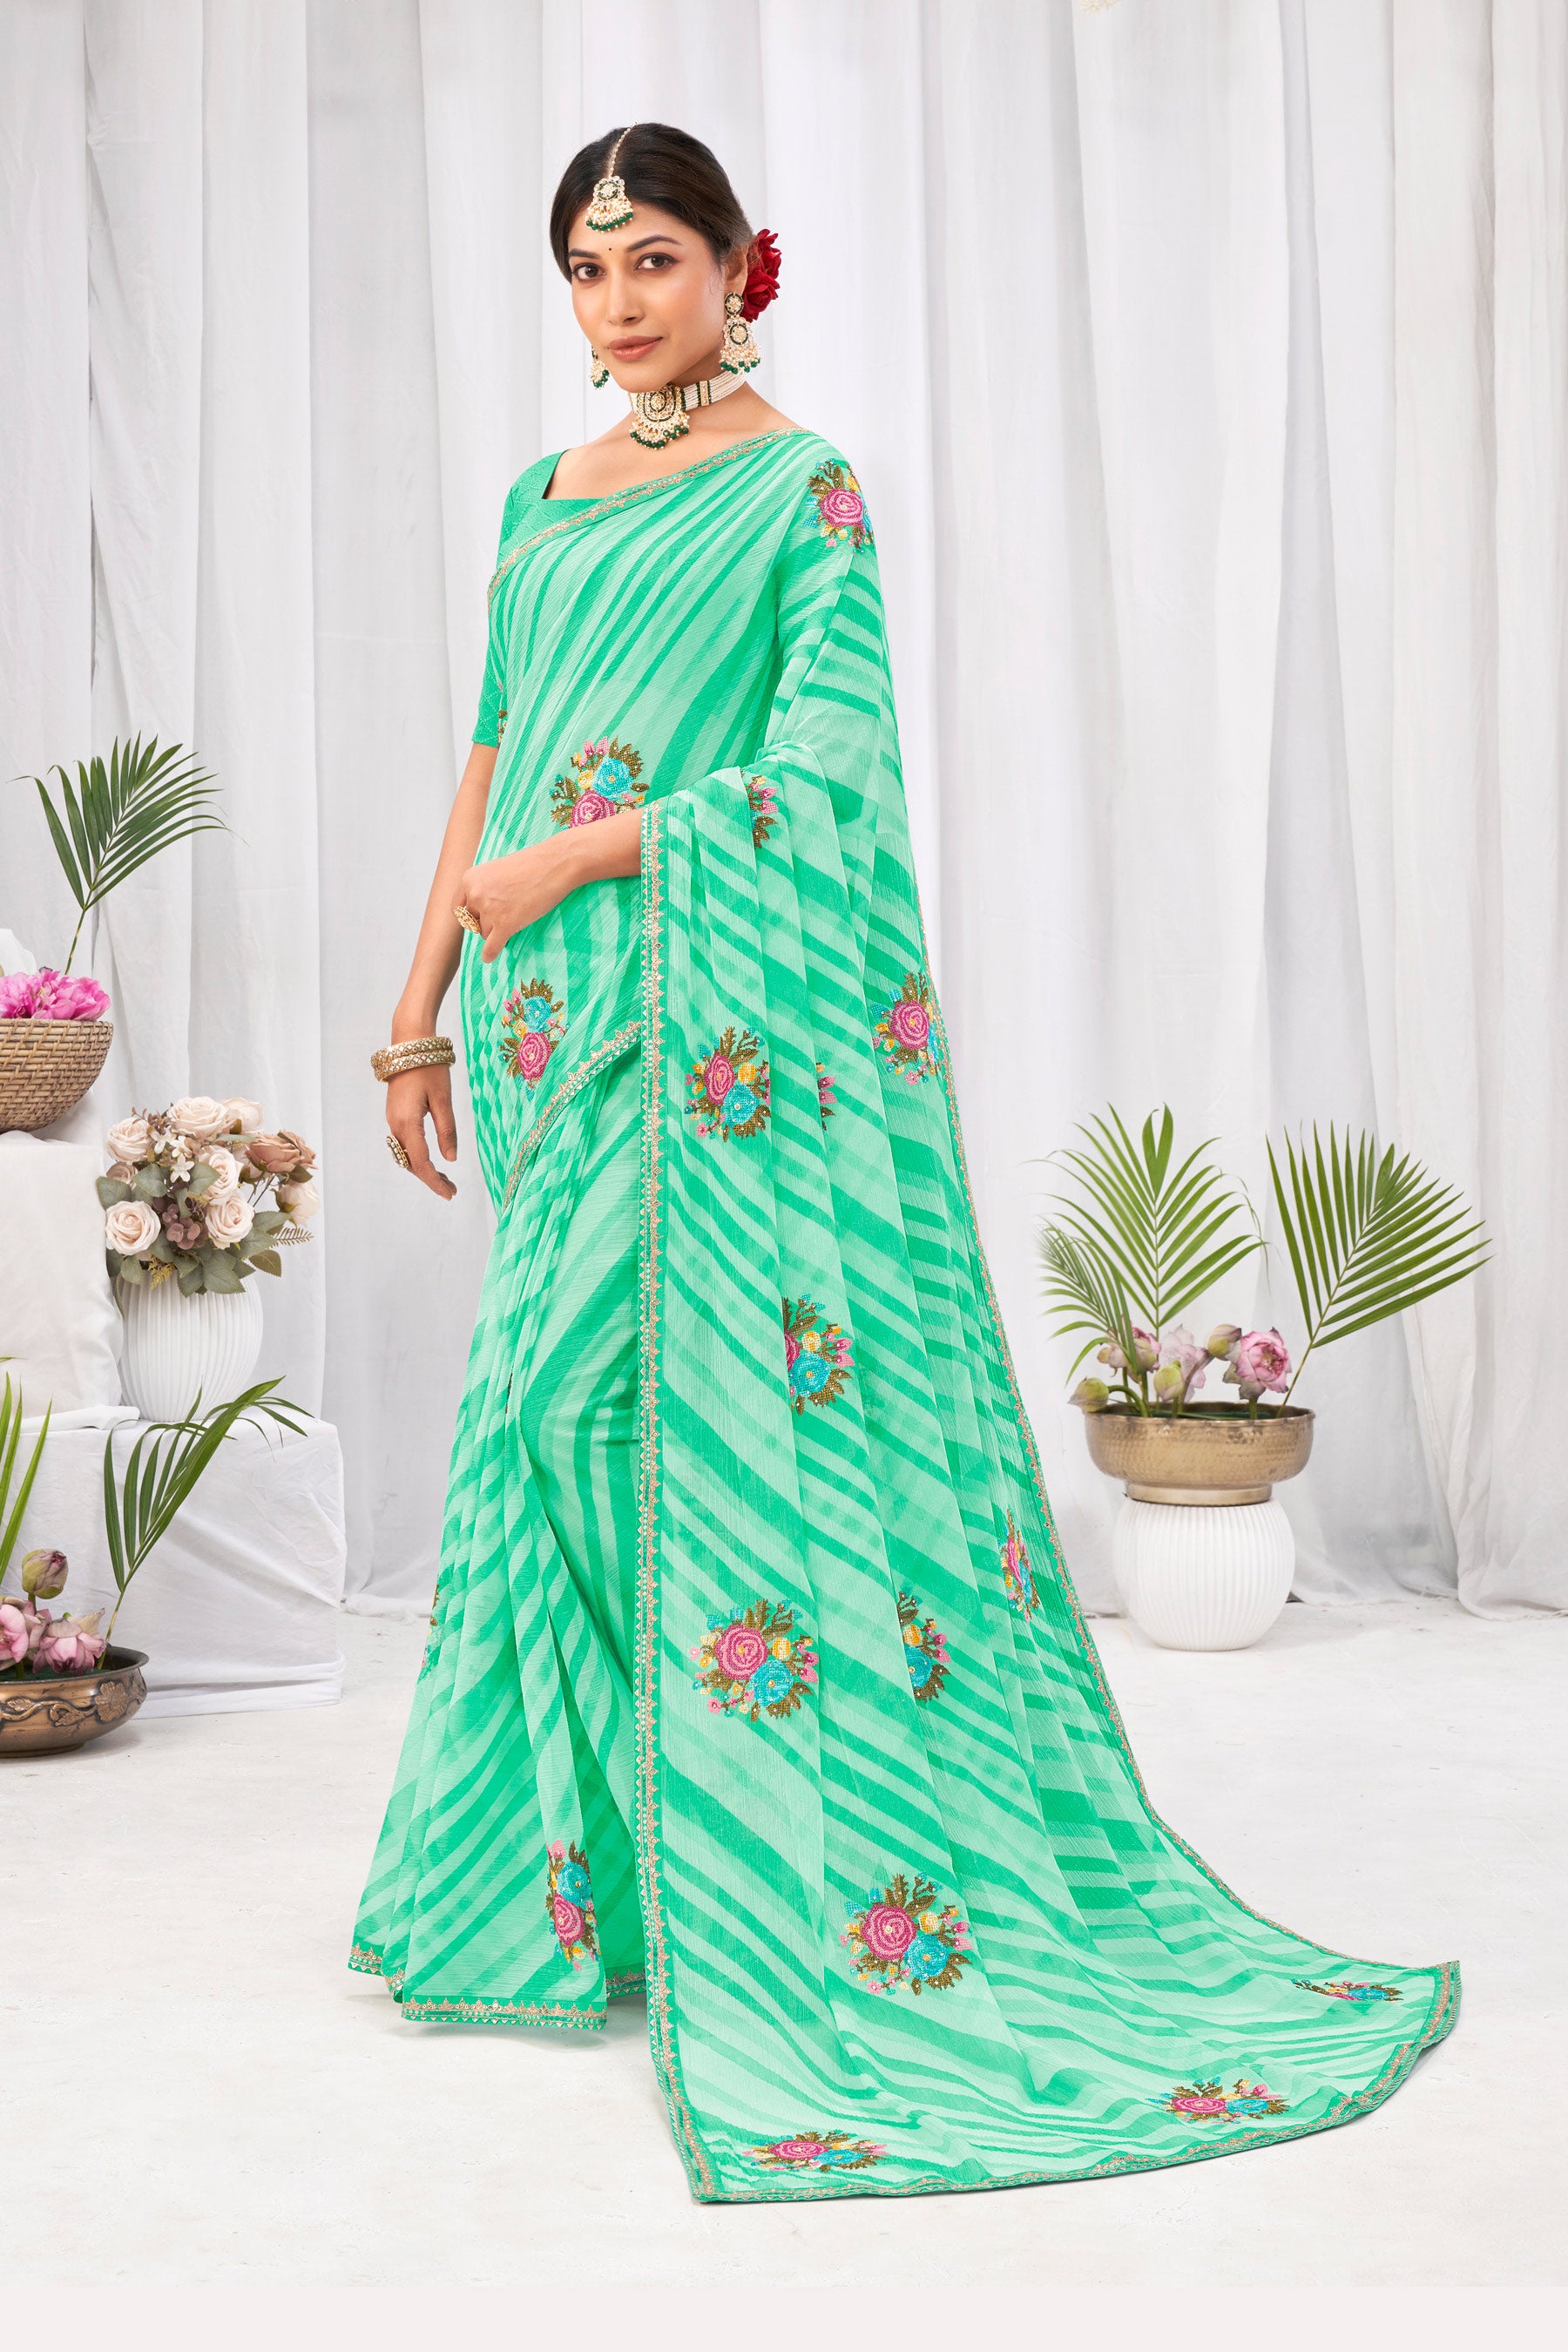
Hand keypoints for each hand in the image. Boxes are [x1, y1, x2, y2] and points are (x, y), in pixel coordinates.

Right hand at [386, 1061, 457, 1199]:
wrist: (409, 1042)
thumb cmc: (430, 1067)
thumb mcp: (443, 1099)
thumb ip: (447, 1130)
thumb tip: (451, 1159)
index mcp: (407, 1122)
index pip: (421, 1162)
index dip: (435, 1181)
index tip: (450, 1195)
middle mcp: (395, 1124)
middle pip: (410, 1162)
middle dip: (430, 1178)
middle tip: (452, 1189)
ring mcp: (392, 1119)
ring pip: (405, 1154)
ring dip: (423, 1168)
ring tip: (445, 1177)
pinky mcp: (394, 1113)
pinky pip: (403, 1143)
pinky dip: (416, 1155)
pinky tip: (431, 1158)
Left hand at [457, 841, 571, 962]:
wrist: (555, 864)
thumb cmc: (532, 865)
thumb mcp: (497, 871)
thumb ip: (484, 887)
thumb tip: (479, 910)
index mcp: (470, 879)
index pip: (458, 908)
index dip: (470, 916)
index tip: (479, 919)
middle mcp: (475, 894)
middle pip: (471, 923)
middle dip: (485, 924)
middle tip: (502, 919)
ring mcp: (490, 910)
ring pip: (484, 934)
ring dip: (497, 932)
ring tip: (516, 919)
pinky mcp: (505, 924)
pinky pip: (491, 948)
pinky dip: (490, 954)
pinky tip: (490, 957)